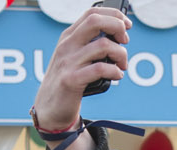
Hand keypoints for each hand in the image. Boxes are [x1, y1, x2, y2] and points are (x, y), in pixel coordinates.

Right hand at [30, 10, 131, 149]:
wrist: (50, 108)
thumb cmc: (69, 81)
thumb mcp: (76, 57)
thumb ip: (91, 45)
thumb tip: (118, 36)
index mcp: (69, 37)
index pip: (92, 13)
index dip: (114, 15)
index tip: (127, 25)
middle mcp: (67, 45)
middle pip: (95, 22)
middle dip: (118, 27)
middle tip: (125, 42)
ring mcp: (68, 62)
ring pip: (103, 46)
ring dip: (121, 55)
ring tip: (122, 65)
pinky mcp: (71, 80)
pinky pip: (100, 69)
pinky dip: (114, 71)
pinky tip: (117, 75)